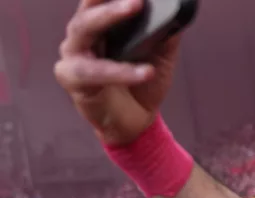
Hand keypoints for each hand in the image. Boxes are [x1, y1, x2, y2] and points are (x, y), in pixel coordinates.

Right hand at [54, 0, 179, 145]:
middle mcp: (82, 35)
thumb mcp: (161, 57)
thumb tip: (177, 12)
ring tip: (136, 8)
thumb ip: (167, 35)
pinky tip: (145, 72)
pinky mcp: (72, 79)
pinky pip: (94, 72)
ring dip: (109, 18)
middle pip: (89, 8)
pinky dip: (121, 71)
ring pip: (83, 30)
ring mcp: (73, 56)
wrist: (138, 123)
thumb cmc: (143, 85)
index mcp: (100, 25)